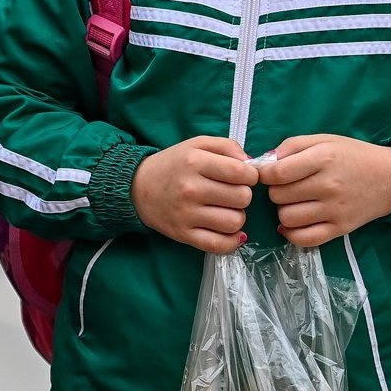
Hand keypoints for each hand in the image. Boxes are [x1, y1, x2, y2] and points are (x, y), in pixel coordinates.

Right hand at [130, 137, 257, 252]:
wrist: (138, 187)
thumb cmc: (174, 164)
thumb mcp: (197, 145)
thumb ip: (227, 147)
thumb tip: (252, 165)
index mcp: (195, 162)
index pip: (240, 172)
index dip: (251, 175)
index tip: (244, 177)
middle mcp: (190, 188)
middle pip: (242, 198)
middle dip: (243, 194)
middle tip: (231, 192)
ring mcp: (186, 214)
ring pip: (235, 222)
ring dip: (237, 216)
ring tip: (226, 209)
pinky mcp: (183, 234)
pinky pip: (218, 245)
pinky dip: (231, 242)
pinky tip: (230, 232)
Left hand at [256, 135, 390, 246]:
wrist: (389, 178)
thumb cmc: (351, 155)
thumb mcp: (323, 140)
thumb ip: (291, 146)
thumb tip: (263, 163)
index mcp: (323, 158)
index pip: (277, 173)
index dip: (265, 174)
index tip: (269, 173)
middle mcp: (329, 185)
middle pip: (279, 196)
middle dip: (276, 190)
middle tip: (288, 186)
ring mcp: (335, 210)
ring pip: (287, 218)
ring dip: (284, 210)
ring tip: (294, 202)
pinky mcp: (340, 229)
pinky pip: (305, 239)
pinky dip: (292, 234)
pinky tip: (294, 223)